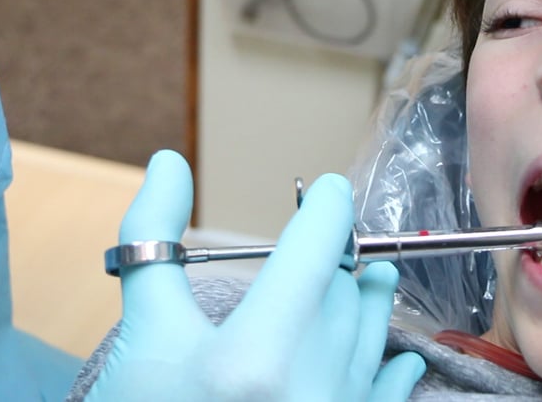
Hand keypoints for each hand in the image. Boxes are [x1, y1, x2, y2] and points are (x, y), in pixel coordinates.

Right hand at [86, 151, 424, 400]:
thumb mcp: (142, 336)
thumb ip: (152, 242)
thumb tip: (169, 162)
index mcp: (260, 352)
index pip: (318, 246)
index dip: (325, 207)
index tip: (325, 190)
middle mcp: (314, 385)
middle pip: (343, 289)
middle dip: (334, 258)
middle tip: (326, 241)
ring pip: (374, 333)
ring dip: (368, 299)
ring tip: (371, 277)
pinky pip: (391, 392)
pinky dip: (393, 366)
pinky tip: (399, 356)